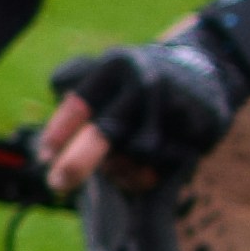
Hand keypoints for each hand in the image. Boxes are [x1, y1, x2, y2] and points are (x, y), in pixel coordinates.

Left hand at [45, 20, 241, 183]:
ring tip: (114, 167)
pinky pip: (164, 164)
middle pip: (107, 132)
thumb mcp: (103, 74)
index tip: (45, 157)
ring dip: (118, 170)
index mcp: (116, 66)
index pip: (80, 105)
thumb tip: (48, 146)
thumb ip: (69, 92)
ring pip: (135, 155)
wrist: (204, 71)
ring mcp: (176, 105)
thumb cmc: (134, 84)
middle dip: (78, 163)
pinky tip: (139, 172)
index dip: (59, 134)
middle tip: (57, 184)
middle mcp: (146, 83)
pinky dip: (145, 176)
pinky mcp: (200, 127)